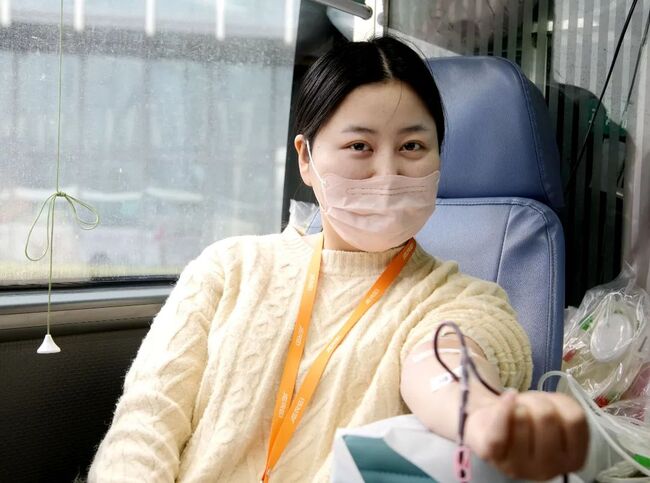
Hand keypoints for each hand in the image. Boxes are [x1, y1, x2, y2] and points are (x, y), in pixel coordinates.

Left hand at [465, 390, 588, 480]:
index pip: (574, 419)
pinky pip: (498, 431)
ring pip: (522, 417)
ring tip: (515, 410)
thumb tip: (547, 408)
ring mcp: (519, 466)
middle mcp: (548, 470)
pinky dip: (503, 409)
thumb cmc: (531, 420)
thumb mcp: (558, 413)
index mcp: (572, 460)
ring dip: (518, 404)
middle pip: (548, 416)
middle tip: (530, 407)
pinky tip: (508, 397)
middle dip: (537, 402)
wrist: (494, 425)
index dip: (561, 403)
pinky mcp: (492, 456)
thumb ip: (566, 410)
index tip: (552, 405)